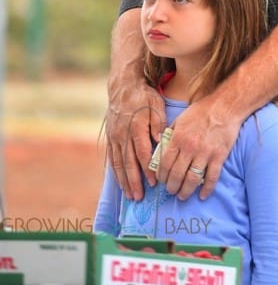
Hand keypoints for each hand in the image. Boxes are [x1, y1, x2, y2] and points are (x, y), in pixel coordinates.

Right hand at [105, 78, 164, 199]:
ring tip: (130, 196)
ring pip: (118, 163)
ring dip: (124, 181)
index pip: (142, 153)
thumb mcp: (157, 106)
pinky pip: (112, 158)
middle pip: (128, 162)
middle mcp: (123, 134)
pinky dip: (116, 172)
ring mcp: (114, 137)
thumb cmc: (145, 96)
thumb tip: (160, 143)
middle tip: (140, 198)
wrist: (123, 86)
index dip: (148, 170)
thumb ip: (159, 125)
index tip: (155, 182)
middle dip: (134, 182)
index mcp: (136, 127)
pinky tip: (121, 182)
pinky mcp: (110, 137)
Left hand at [158, 94, 241, 199]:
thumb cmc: (201, 111)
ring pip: (192, 179)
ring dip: (185, 191)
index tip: (161, 181)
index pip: (165, 163)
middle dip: (171, 186)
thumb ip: (170, 134)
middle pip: (176, 174)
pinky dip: (206, 189)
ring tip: (182, 196)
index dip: (161, 176)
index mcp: (178, 137)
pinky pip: (211, 178)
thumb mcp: (180, 119)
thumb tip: (161, 149)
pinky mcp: (219, 157)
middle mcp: (190, 147)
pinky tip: (202, 195)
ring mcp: (205, 153)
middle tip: (170, 191)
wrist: (225, 107)